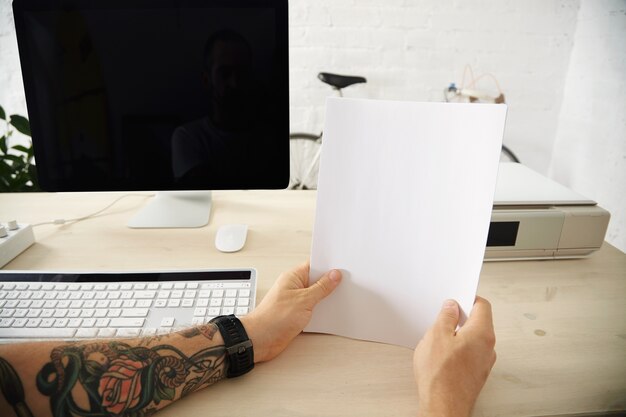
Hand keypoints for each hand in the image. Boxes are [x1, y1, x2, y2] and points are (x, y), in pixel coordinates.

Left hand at [240, 262, 341, 362]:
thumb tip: (334, 275)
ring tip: (341, 298)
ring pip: (316, 295)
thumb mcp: (304, 300)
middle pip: (316, 280)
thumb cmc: (274, 318)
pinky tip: (330, 311)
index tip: (343, 267)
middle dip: (330, 282)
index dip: (329, 265)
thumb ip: (321, 287)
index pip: (314, 264)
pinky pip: (313, 308)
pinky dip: (321, 309)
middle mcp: (294, 287)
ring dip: (326, 297)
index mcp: (293, 277)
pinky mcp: (296, 314)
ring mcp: (295, 300)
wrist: (260, 340)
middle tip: (347, 283)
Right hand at [413, 297, 495, 416]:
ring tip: (438, 339)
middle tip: (443, 318)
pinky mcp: (476, 374)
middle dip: (460, 318)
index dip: (468, 298)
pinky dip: (458, 350)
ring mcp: (484, 362)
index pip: (482, 306)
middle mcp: (488, 347)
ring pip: (473, 339)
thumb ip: (446, 316)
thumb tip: (451, 307)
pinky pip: (469, 354)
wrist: (443, 406)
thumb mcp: (436, 335)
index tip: (455, 299)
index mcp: (482, 333)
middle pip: (478, 322)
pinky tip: (441, 355)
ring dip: (458, 335)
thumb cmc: (441, 375)